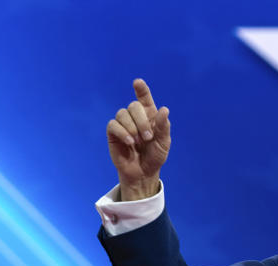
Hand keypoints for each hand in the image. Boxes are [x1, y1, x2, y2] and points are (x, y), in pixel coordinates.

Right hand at [106, 78, 170, 199]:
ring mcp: (123, 124)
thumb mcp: (164, 143)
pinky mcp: (113, 133)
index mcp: (150, 116)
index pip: (144, 98)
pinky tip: (129, 142)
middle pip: (133, 106)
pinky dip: (122, 132)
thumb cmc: (155, 156)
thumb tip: (164, 109)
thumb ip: (164, 126)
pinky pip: (113, 124)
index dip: (141, 90)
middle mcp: (135, 117)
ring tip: (138, 142)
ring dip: (132, 127)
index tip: (138, 82)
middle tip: (148, 137)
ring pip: (122, 114)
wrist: (143, 172)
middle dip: (142, 121)